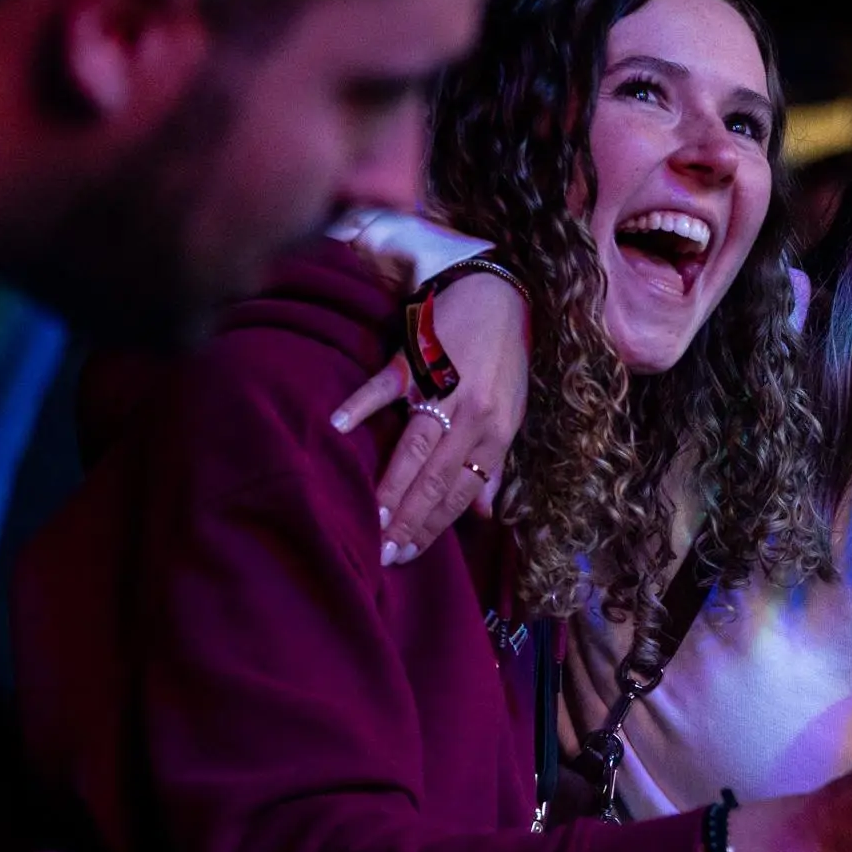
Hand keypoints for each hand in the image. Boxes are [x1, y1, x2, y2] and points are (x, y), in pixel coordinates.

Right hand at [330, 269, 530, 565]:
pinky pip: (386, 387)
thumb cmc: (504, 359)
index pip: (461, 492)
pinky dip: (361, 405)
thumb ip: (497, 464)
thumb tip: (487, 514)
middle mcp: (473, 415)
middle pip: (437, 479)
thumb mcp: (512, 413)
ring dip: (392, 485)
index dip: (434, 527)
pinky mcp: (416, 358)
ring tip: (370, 517)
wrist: (500, 295)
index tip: (407, 556)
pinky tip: (338, 427)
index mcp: (497, 432)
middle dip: (409, 521)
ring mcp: (443, 387)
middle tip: (383, 553)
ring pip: (416, 447)